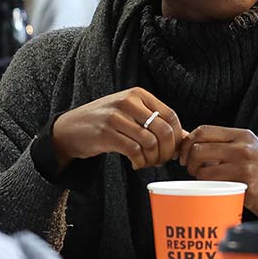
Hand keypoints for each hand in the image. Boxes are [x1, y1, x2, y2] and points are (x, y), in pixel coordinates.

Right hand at [49, 88, 183, 169]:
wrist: (70, 128)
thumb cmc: (105, 122)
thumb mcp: (131, 115)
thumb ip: (156, 123)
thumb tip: (186, 138)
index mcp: (138, 94)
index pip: (171, 115)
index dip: (177, 137)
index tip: (173, 150)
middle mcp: (128, 102)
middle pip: (164, 130)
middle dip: (167, 151)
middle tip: (160, 160)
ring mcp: (116, 117)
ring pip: (150, 142)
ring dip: (153, 159)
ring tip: (146, 163)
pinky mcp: (106, 134)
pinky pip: (134, 151)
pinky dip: (140, 162)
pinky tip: (136, 164)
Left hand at [183, 126, 257, 219]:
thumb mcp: (247, 147)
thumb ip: (224, 143)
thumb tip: (190, 144)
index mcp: (242, 135)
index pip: (204, 130)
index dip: (188, 142)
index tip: (185, 153)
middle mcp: (243, 148)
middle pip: (198, 149)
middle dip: (189, 161)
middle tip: (193, 169)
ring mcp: (244, 166)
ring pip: (202, 170)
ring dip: (197, 177)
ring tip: (204, 180)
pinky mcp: (243, 185)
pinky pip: (213, 185)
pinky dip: (207, 188)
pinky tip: (214, 188)